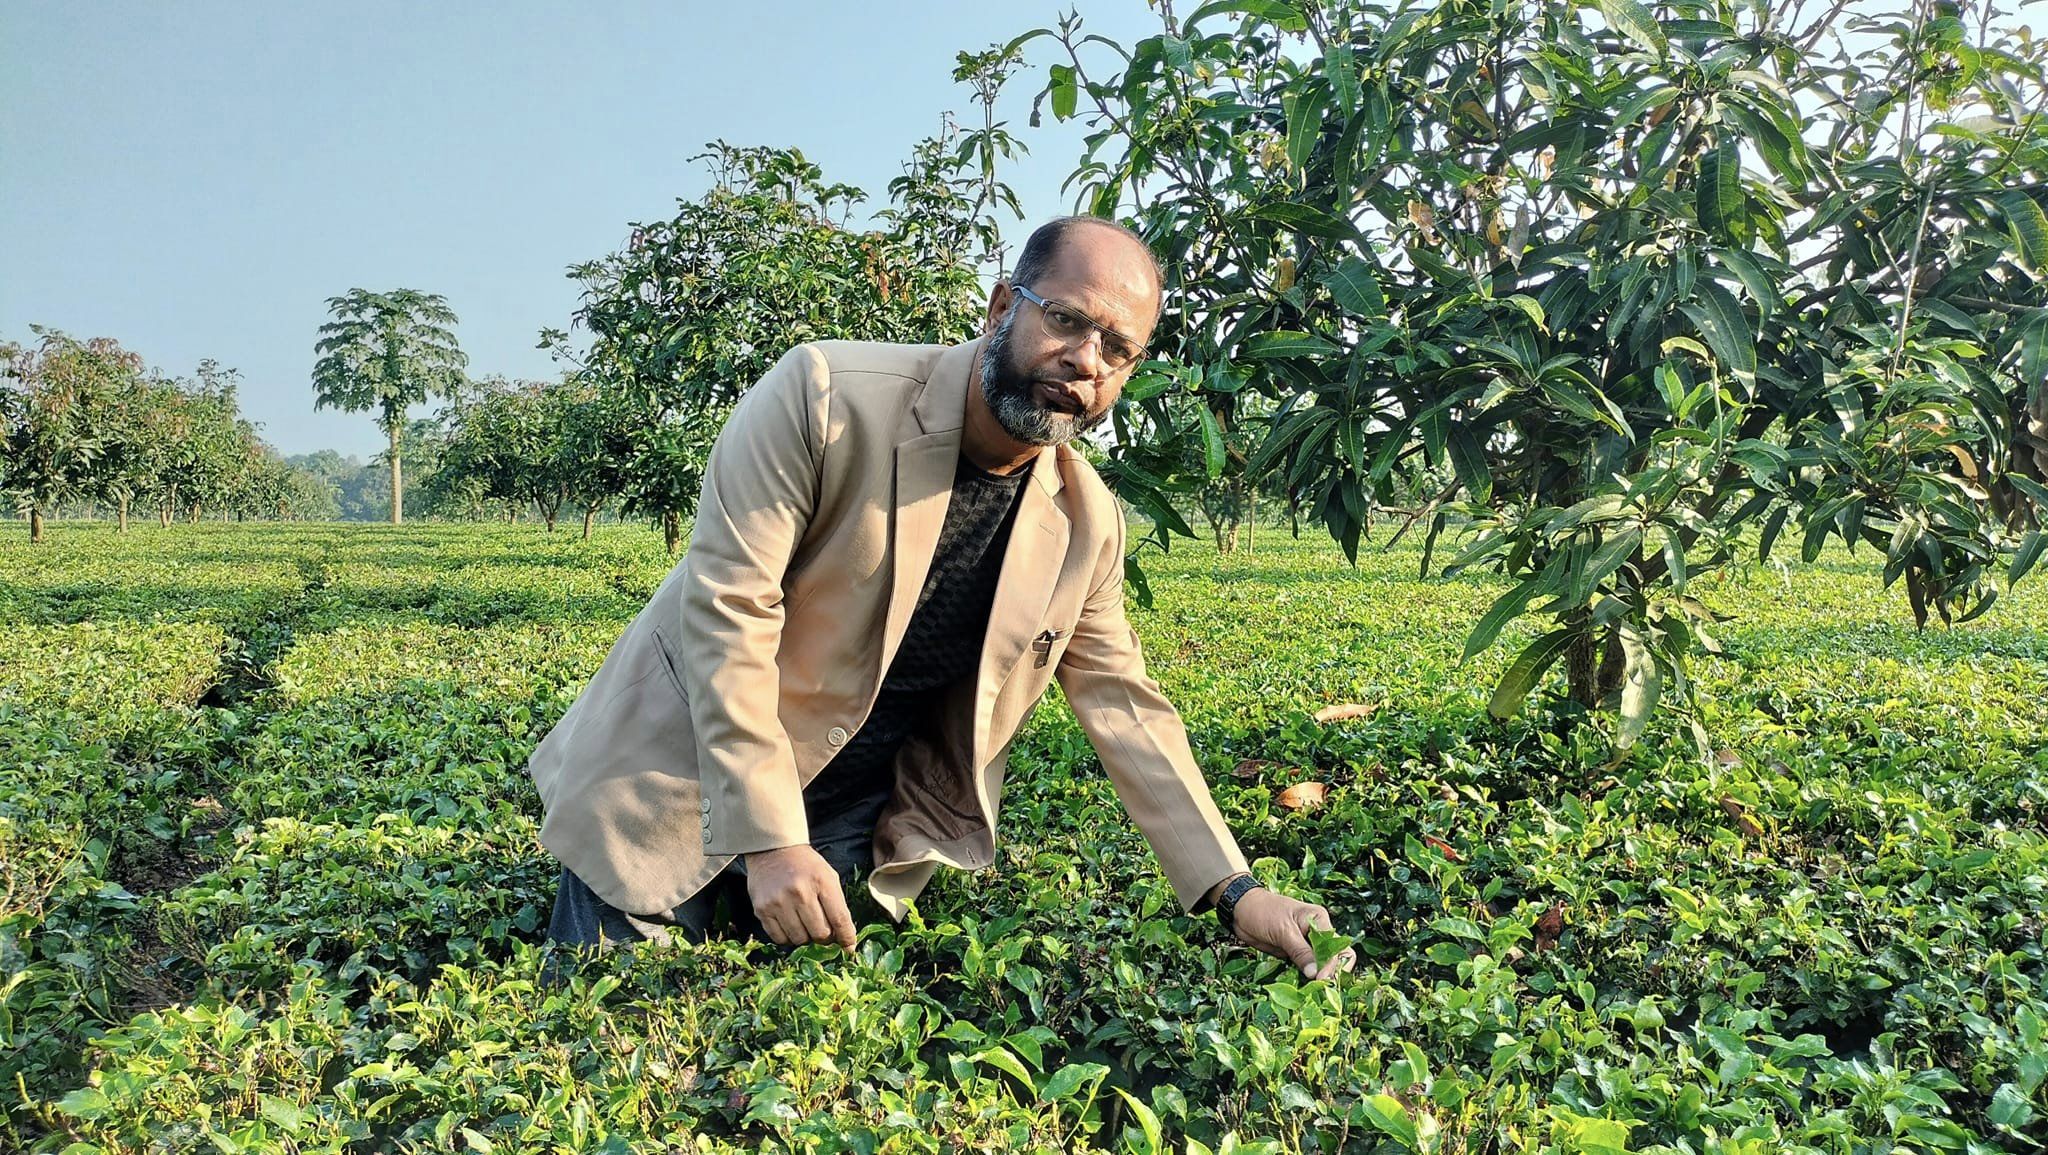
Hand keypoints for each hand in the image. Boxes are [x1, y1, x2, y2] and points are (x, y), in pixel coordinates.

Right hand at [743, 845, 855, 949]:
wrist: (774, 850)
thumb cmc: (806, 865)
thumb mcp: (828, 877)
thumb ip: (838, 906)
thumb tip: (846, 940)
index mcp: (821, 882)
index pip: (839, 919)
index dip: (846, 937)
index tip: (849, 946)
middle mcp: (800, 892)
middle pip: (820, 933)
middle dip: (825, 937)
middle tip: (823, 930)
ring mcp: (778, 902)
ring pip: (800, 939)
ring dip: (806, 937)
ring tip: (805, 924)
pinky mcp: (762, 910)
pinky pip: (779, 938)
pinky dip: (788, 937)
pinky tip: (790, 924)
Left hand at [1228, 888, 1355, 980]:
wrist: (1242, 909)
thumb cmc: (1263, 912)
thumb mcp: (1283, 931)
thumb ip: (1300, 952)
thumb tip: (1315, 974)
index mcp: (1319, 921)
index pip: (1336, 947)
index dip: (1331, 965)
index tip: (1320, 979)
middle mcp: (1317, 932)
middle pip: (1336, 956)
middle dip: (1331, 973)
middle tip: (1320, 987)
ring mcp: (1307, 944)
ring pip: (1322, 965)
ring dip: (1318, 978)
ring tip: (1311, 991)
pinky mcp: (1296, 954)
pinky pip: (1306, 968)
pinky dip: (1305, 977)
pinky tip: (1300, 986)